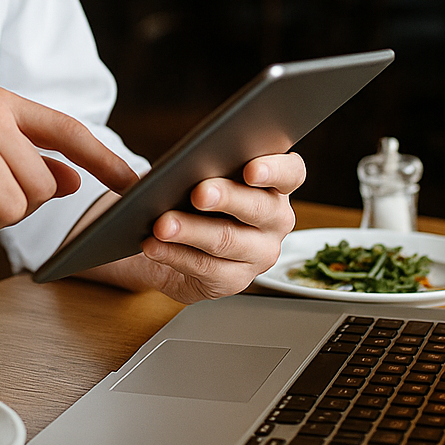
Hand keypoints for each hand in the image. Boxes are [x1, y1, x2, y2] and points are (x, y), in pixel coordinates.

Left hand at [81, 152, 305, 302]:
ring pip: (229, 240)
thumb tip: (169, 169)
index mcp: (273, 184)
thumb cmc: (188, 195)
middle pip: (259, 207)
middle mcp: (275, 220)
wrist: (172, 238)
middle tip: (198, 193)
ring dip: (192, 231)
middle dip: (226, 198)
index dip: (275, 170)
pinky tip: (154, 245)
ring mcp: (259, 253)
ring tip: (162, 224)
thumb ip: (191, 164)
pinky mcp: (235, 280)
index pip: (290, 173)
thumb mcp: (191, 172)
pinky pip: (206, 268)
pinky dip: (175, 255)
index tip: (250, 169)